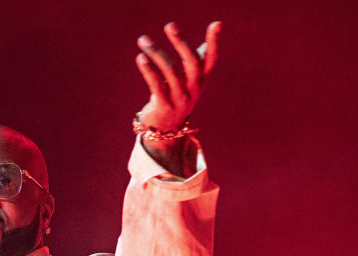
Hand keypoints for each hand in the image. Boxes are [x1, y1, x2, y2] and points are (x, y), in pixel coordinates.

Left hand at [135, 21, 220, 157]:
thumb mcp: (189, 80)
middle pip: (191, 62)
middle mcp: (194, 89)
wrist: (165, 130)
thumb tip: (215, 29)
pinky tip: (141, 58)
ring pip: (170, 71)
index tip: (216, 24)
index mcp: (201, 81)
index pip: (211, 60)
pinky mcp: (164, 106)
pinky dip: (148, 70)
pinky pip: (156, 85)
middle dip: (181, 42)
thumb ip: (198, 58)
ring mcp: (180, 98)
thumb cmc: (177, 97)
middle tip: (170, 25)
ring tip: (143, 40)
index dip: (214, 43)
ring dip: (155, 53)